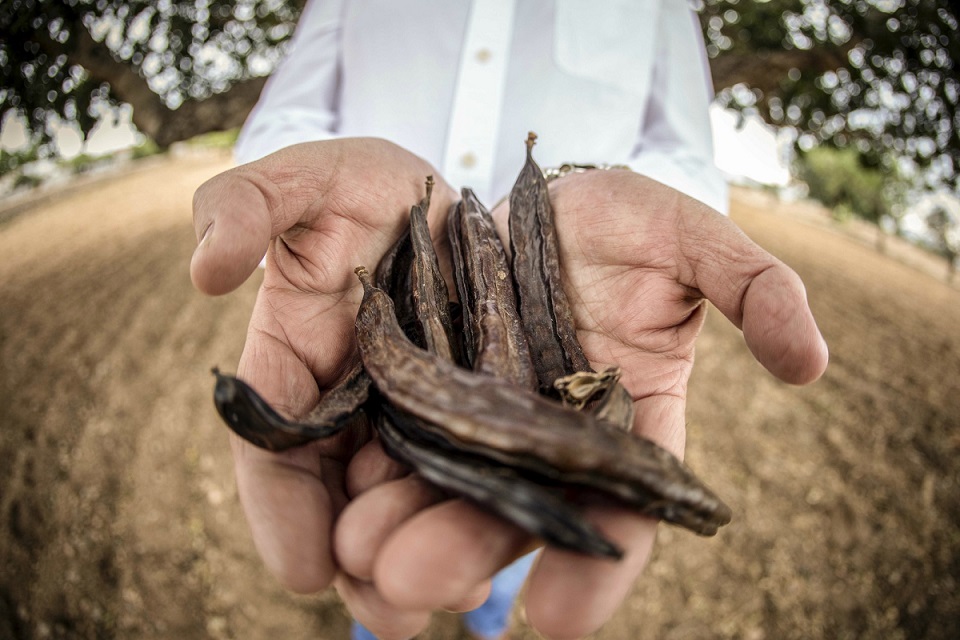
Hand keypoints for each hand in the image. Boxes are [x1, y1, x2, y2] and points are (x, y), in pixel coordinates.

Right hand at [190, 138, 459, 597]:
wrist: (449, 192)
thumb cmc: (368, 185)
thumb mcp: (309, 177)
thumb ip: (247, 205)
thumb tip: (206, 270)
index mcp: (299, 367)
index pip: (276, 450)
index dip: (280, 511)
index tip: (300, 569)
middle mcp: (359, 407)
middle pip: (351, 497)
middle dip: (365, 556)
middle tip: (389, 609)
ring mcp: (424, 415)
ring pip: (419, 497)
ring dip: (431, 552)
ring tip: (452, 600)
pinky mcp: (489, 412)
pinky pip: (487, 469)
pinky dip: (494, 512)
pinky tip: (512, 551)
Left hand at [332, 169, 827, 638]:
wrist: (536, 191)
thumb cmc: (623, 219)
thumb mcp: (692, 238)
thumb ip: (757, 289)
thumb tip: (809, 363)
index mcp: (626, 421)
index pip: (622, 509)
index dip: (600, 566)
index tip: (559, 618)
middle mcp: (548, 435)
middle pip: (512, 509)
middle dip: (466, 551)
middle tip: (415, 584)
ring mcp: (481, 414)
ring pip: (442, 486)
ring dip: (401, 528)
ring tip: (360, 561)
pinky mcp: (420, 383)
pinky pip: (391, 436)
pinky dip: (363, 473)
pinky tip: (329, 507)